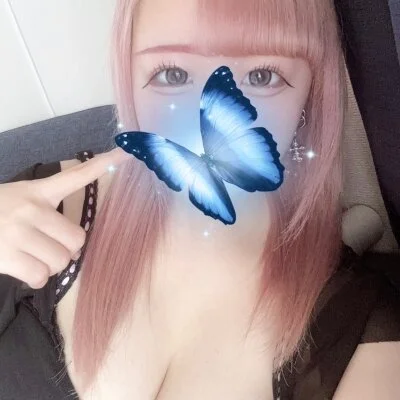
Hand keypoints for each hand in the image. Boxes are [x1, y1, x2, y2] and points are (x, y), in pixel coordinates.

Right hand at [0, 148, 128, 288]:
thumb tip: (75, 248)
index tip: (127, 153)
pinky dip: (36, 278)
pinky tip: (23, 268)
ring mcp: (19, 231)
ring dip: (51, 265)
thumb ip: (49, 215)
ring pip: (61, 260)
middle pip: (78, 239)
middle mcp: (32, 208)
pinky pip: (41, 276)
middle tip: (50, 247)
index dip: (104, 164)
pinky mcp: (7, 255)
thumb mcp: (20, 200)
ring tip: (32, 256)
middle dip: (68, 250)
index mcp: (38, 191)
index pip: (77, 175)